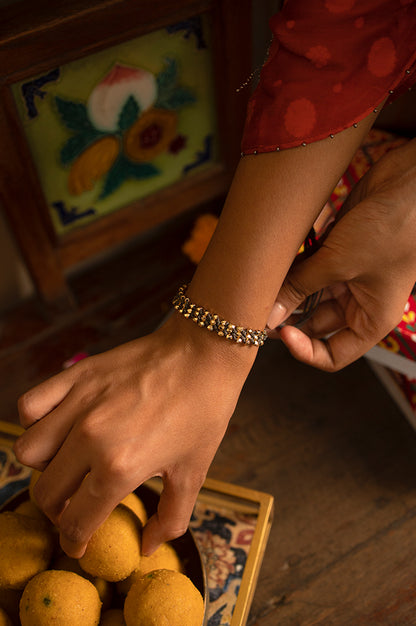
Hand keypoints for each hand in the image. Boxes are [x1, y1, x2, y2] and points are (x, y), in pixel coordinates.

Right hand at [13, 314, 254, 556]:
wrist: (204, 353)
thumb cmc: (204, 411)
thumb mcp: (194, 472)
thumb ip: (170, 518)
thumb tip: (147, 547)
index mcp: (120, 468)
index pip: (76, 521)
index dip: (75, 541)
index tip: (78, 543)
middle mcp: (91, 438)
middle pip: (46, 493)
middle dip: (58, 510)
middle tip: (76, 505)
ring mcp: (79, 404)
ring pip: (28, 451)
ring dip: (44, 467)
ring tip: (69, 463)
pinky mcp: (76, 376)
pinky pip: (30, 406)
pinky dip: (35, 421)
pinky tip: (60, 425)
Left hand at [267, 138, 415, 370]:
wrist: (410, 181)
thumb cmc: (394, 228)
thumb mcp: (340, 264)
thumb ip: (300, 289)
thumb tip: (269, 316)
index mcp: (370, 318)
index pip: (334, 354)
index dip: (306, 350)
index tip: (282, 332)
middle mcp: (358, 300)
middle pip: (315, 323)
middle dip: (288, 317)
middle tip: (259, 307)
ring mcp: (346, 274)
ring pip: (307, 292)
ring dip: (286, 288)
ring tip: (264, 282)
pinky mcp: (336, 249)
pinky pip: (307, 264)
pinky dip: (292, 263)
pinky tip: (275, 259)